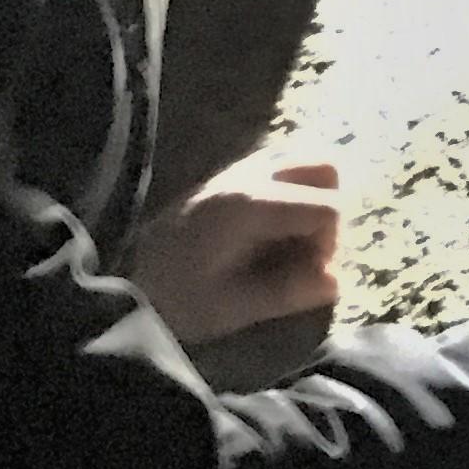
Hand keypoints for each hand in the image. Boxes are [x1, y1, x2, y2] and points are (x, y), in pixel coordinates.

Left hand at [128, 149, 348, 347]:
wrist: (132, 285)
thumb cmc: (180, 299)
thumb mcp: (232, 307)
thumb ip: (286, 292)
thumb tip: (335, 282)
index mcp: (250, 205)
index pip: (326, 207)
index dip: (328, 245)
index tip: (305, 275)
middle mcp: (248, 175)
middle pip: (324, 168)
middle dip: (327, 211)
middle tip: (306, 251)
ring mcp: (237, 170)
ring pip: (303, 161)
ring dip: (311, 198)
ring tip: (290, 241)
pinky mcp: (229, 176)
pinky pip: (279, 167)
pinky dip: (291, 192)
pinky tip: (271, 231)